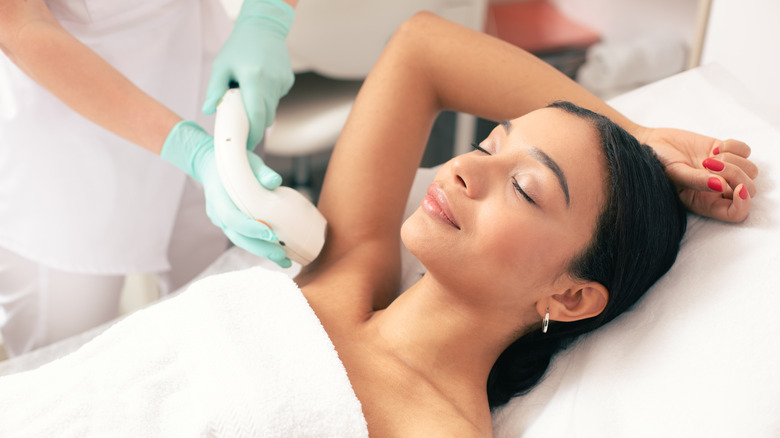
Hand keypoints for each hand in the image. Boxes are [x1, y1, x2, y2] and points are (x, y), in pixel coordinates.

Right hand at [161, 121, 291, 266]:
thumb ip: (261, 171)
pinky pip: (244, 237)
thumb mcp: (247, 161)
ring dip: (262, 251)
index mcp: (218, 198)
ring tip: (284, 260)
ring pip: (241, 241)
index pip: (232, 219)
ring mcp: (222, 221)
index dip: (251, 229)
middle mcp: (218, 213)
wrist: (211, 165)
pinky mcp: (230, 224)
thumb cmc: (233, 162)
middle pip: (237, 237)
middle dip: (260, 249)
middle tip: (282, 256)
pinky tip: (277, 251)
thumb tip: (275, 181)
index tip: (271, 234)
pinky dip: (259, 245)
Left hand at [202, 0, 294, 150]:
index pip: (256, 115)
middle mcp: (271, 82)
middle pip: (267, 118)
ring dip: (261, 109)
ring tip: (249, 93)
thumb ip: (215, 89)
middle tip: (242, 125)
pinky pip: (277, 98)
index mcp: (253, 78)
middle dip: (255, 125)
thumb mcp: (222, 65)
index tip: (246, 145)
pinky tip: (261, 83)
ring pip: (272, 109)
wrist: (264, 28)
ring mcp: (282, 82)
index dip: (252, 134)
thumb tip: (208, 110)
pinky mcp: (288, 81)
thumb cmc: (239, 47)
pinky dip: (268, 98)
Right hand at [639, 127, 758, 221]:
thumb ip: (697, 181)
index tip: (737, 188)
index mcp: (705, 203)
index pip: (737, 213)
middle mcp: (718, 190)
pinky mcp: (727, 153)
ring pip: (751, 171)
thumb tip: (722, 185)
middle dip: (735, 175)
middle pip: (749, 189)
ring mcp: (725, 171)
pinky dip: (734, 147)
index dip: (743, 203)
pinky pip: (746, 151)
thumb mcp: (674, 175)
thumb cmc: (657, 165)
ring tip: (709, 157)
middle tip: (708, 164)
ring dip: (733, 160)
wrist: (652, 144)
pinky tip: (715, 148)